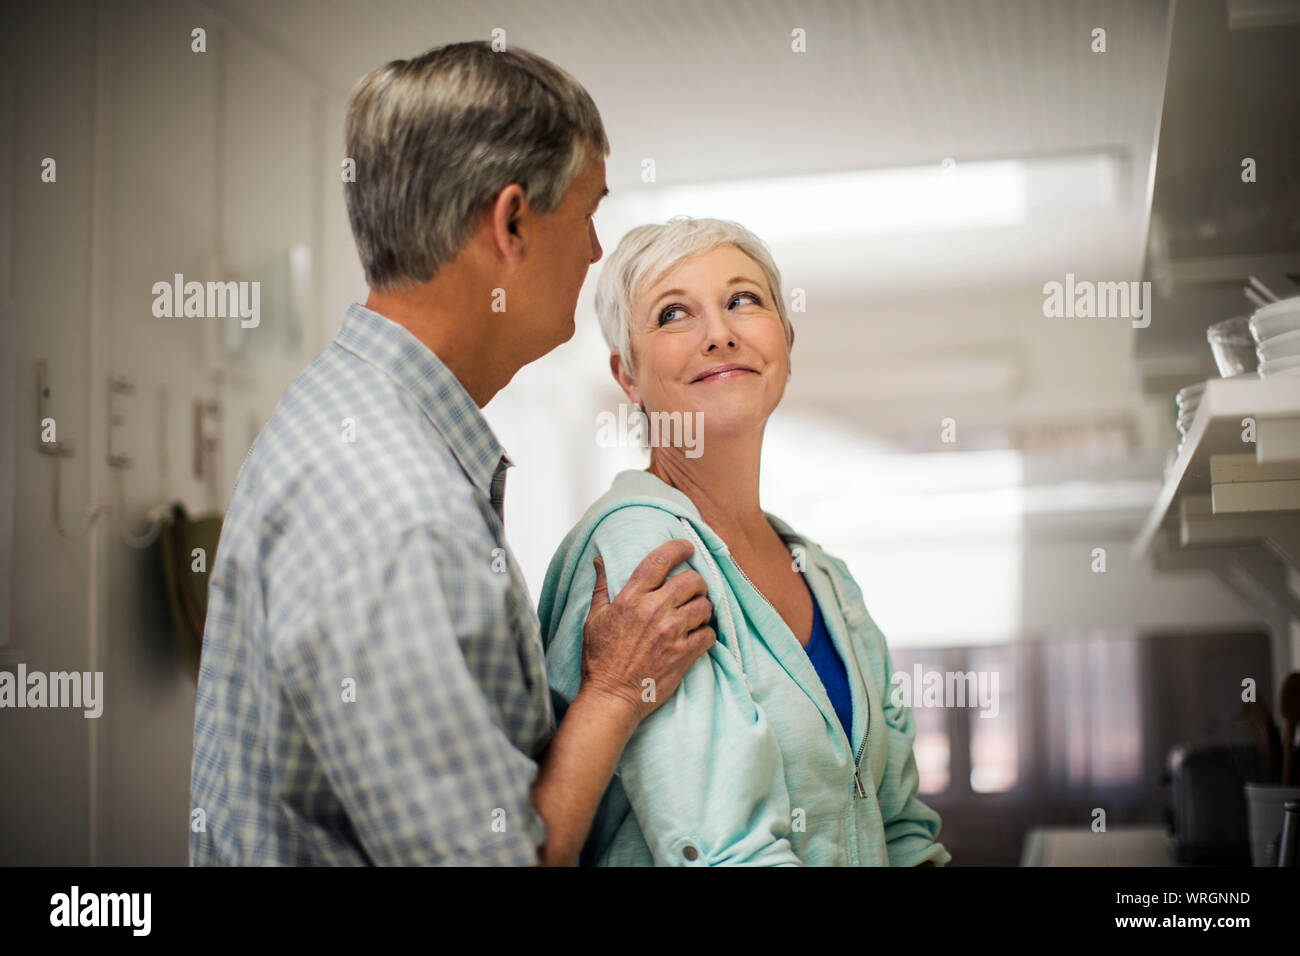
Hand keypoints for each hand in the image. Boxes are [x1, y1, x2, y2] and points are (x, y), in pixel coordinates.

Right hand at [579, 539, 715, 722]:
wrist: (612, 697)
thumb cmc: (600, 659)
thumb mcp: (594, 618)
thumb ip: (601, 587)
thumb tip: (600, 560)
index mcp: (631, 598)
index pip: (660, 560)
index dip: (678, 547)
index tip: (686, 547)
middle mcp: (654, 611)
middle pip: (692, 580)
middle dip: (696, 581)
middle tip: (692, 589)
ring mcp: (672, 633)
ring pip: (705, 605)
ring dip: (703, 608)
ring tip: (695, 614)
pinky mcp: (685, 654)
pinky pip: (709, 633)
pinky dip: (706, 633)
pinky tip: (697, 636)